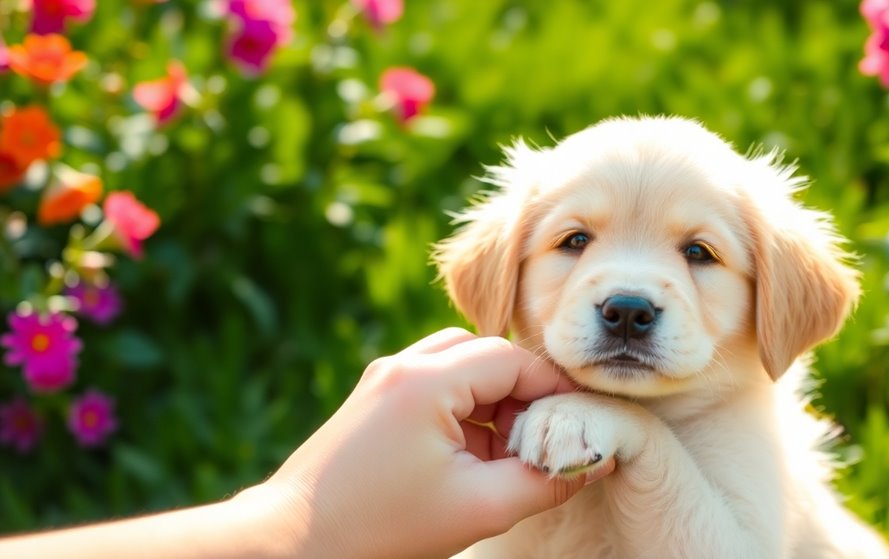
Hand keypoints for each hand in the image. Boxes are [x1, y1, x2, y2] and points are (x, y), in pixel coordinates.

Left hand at [248, 328, 613, 557]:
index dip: (552, 387)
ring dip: (492, 397)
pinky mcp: (373, 398)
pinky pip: (433, 384)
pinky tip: (472, 454)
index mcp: (426, 382)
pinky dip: (463, 407)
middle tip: (541, 437)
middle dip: (522, 391)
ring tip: (506, 450)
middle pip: (485, 353)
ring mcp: (383, 379)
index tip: (579, 419)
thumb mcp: (478, 508)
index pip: (511, 359)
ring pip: (459, 364)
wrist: (292, 541)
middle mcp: (402, 366)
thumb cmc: (382, 528)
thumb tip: (591, 460)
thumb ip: (544, 480)